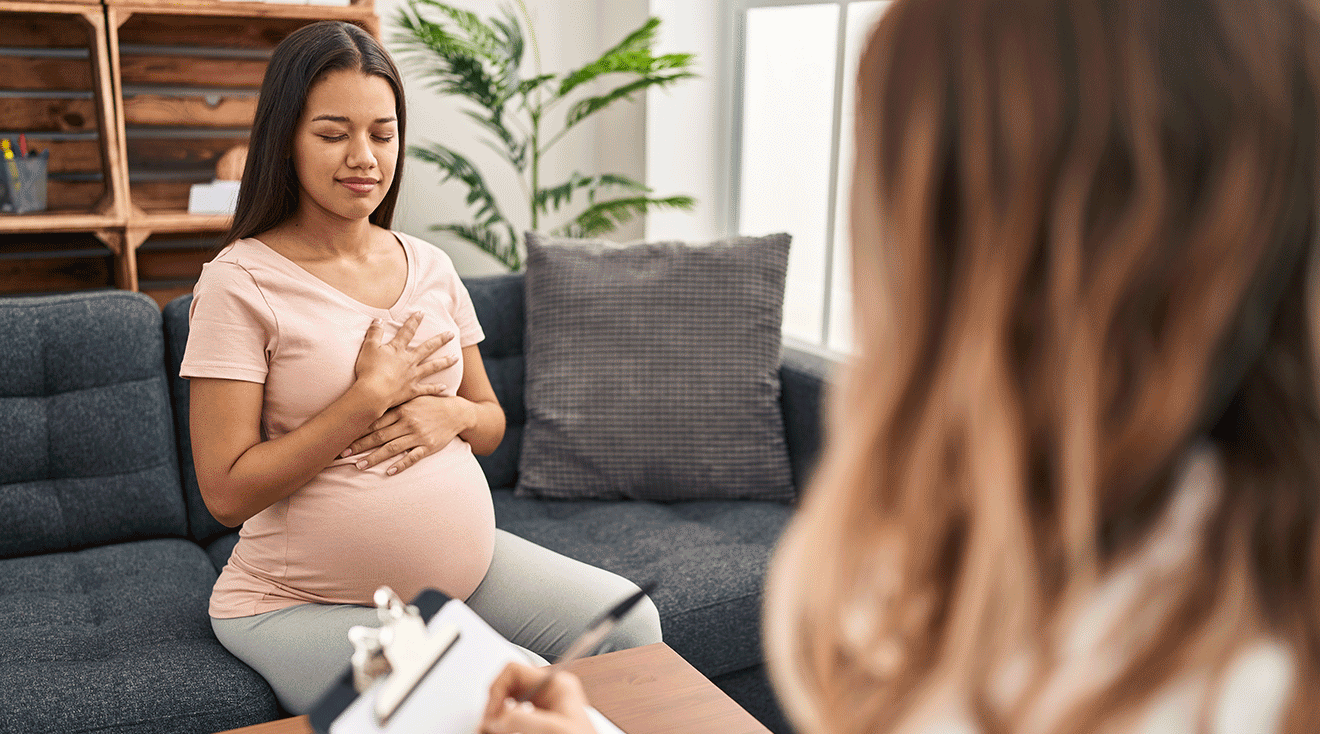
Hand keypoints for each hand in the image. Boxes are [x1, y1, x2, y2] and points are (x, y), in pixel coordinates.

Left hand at [343, 395, 471, 473]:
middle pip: (378, 436)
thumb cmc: (430, 404)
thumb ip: (393, 404)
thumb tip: (368, 407)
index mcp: (401, 410)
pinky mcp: (429, 446)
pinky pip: (413, 457)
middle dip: (359, 445)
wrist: (457, 411)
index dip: (357, 429)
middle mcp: (408, 422)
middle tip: (342, 454)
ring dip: (374, 458)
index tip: (341, 436)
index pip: (374, 420)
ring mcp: (418, 435)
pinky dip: (400, 465)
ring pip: (392, 448)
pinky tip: (389, 472)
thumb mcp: (412, 399)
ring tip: (359, 466)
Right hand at [353, 312, 455, 407]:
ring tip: (456, 358)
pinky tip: (445, 387)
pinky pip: (427, 389)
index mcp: (397, 349)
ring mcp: (412, 376)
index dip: (414, 321)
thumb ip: (374, 332)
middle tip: (451, 334)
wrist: (372, 394)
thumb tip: (379, 319)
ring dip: (445, 362)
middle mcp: (409, 361)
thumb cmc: (369, 370)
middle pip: (427, 348)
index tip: (422, 313)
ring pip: (432, 367)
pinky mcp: (412, 391)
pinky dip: (436, 388)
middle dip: (440, 340)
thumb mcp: (368, 347)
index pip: (407, 332)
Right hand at [481, 663, 596, 733]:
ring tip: (491, 729)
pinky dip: (504, 725)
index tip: (492, 714)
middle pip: (508, 688)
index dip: (496, 690)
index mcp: (556, 683)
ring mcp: (544, 708)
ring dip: (497, 717)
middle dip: (494, 706)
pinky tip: (502, 731)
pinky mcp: (540, 723)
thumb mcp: (556, 728)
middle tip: (488, 725)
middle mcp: (549, 693)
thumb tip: (498, 717)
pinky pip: (514, 718)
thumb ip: (525, 719)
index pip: (514, 671)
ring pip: (508, 704)